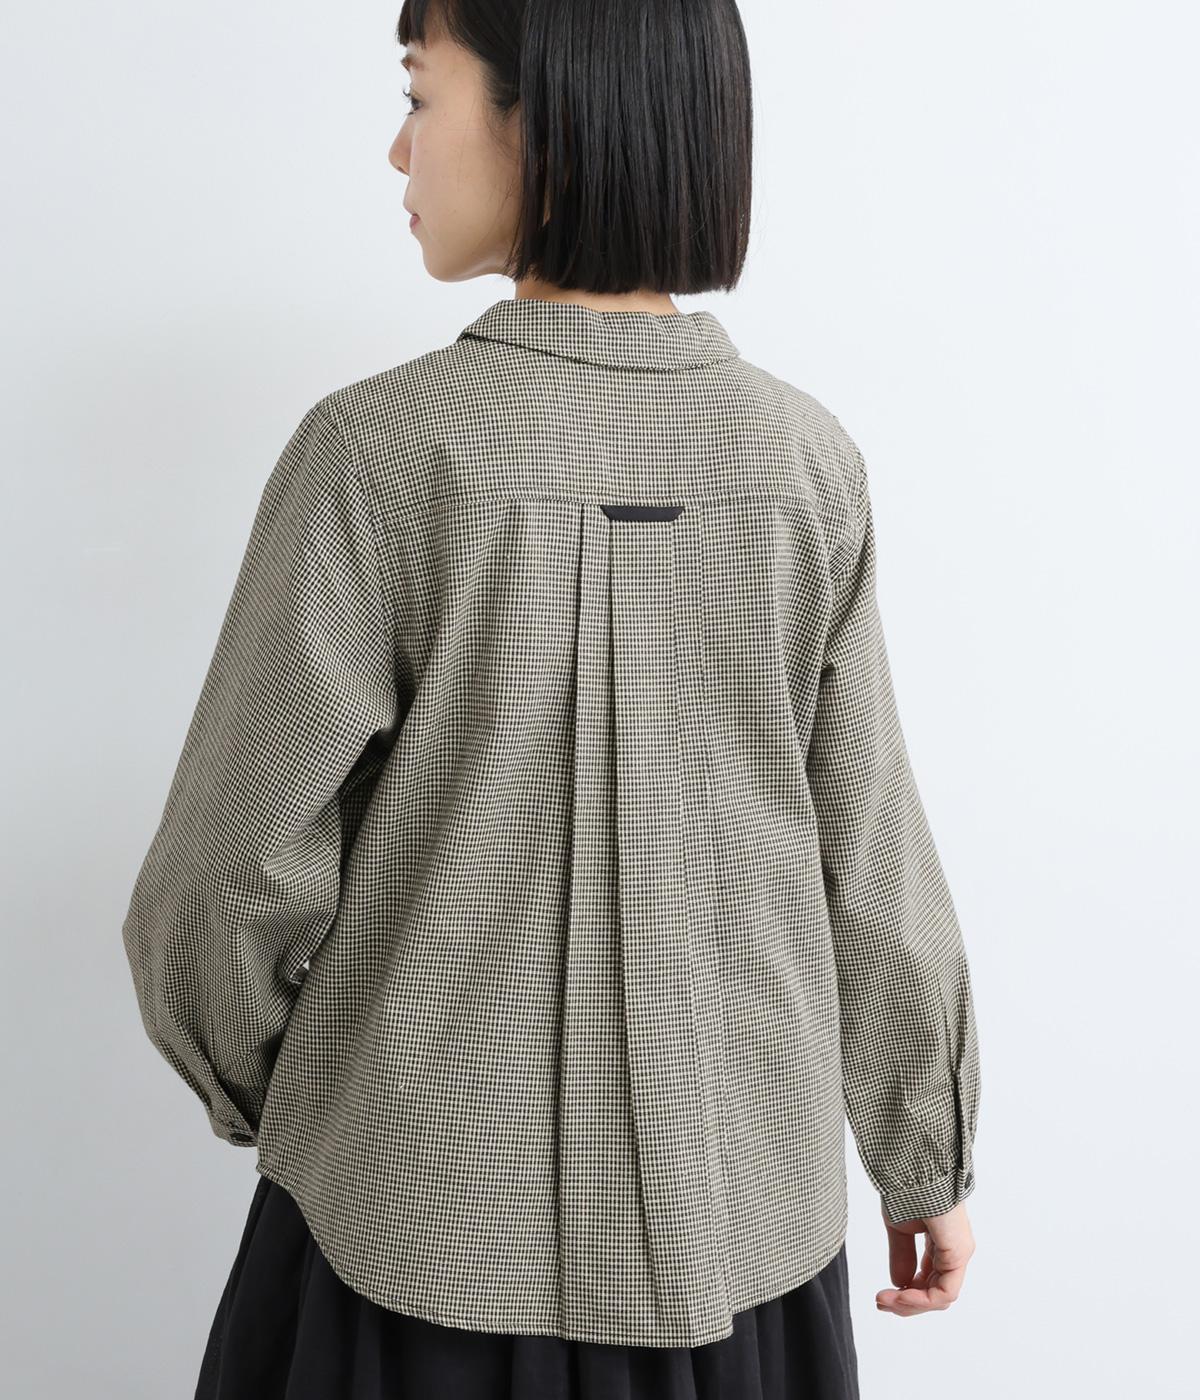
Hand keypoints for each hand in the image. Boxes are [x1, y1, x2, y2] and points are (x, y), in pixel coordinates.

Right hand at [875, 1199, 974, 1315]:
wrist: (912, 1166)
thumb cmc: (906, 1188)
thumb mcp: (898, 1227)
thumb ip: (902, 1255)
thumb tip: (899, 1282)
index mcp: (941, 1242)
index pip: (929, 1280)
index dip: (906, 1293)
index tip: (881, 1296)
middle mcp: (954, 1250)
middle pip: (935, 1292)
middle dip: (906, 1303)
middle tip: (881, 1303)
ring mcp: (959, 1252)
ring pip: (940, 1297)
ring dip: (910, 1304)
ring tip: (885, 1301)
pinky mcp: (958, 1253)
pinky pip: (944, 1291)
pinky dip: (920, 1299)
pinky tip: (899, 1294)